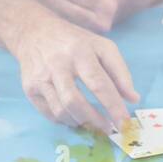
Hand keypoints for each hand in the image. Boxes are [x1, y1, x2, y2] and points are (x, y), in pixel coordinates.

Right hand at [10, 16, 138, 131]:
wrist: (34, 32)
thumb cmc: (74, 42)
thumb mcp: (101, 47)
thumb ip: (120, 72)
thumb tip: (133, 99)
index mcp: (80, 52)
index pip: (99, 83)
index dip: (113, 106)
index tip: (124, 123)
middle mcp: (57, 64)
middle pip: (75, 101)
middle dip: (94, 121)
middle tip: (107, 129)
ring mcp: (40, 77)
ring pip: (61, 111)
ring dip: (80, 123)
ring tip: (92, 124)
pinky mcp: (29, 88)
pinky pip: (49, 114)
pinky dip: (66, 121)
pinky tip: (75, 117)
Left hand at [29, 0, 122, 32]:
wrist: (110, 8)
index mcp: (103, 0)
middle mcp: (101, 19)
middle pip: (67, 9)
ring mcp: (93, 34)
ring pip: (63, 21)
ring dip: (45, 8)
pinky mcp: (85, 41)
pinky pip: (64, 29)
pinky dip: (50, 19)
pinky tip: (39, 11)